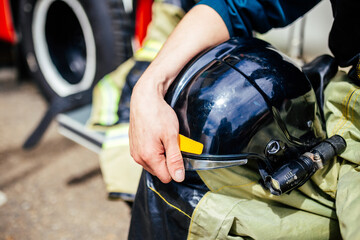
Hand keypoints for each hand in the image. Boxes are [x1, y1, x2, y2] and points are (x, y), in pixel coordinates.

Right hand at [129, 4, 228, 182]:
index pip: (167, 177)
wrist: (144, 97)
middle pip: (160, 171)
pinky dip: (154, 149)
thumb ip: (175, 159)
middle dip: (168, 160)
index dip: (176, 167)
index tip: (179, 152)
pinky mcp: (133, 145)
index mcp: (148, 157)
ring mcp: (134, 151)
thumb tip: (178, 178)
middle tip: (172, 142)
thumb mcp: (172, 137)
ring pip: (153, 164)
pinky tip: (156, 136)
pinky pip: (147, 155)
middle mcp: (138, 157)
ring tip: (163, 138)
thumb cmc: (158, 114)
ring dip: (161, 155)